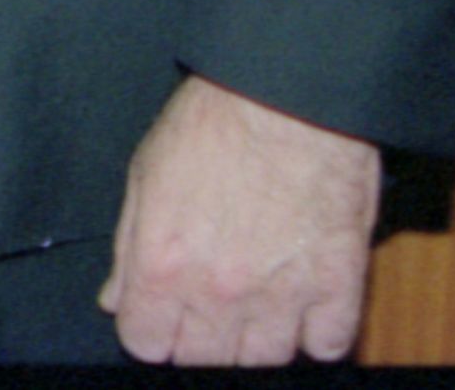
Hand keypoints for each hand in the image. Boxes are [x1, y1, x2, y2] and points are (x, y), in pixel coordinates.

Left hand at [101, 72, 381, 362]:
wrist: (289, 94)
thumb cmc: (215, 122)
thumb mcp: (146, 174)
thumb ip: (128, 247)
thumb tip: (117, 299)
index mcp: (163, 264)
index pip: (145, 343)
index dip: (150, 330)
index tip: (160, 317)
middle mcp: (218, 291)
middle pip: (203, 361)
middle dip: (198, 339)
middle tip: (207, 308)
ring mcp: (282, 295)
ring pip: (263, 362)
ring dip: (255, 341)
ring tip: (254, 305)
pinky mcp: (337, 284)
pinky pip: (326, 345)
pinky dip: (315, 334)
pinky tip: (302, 306)